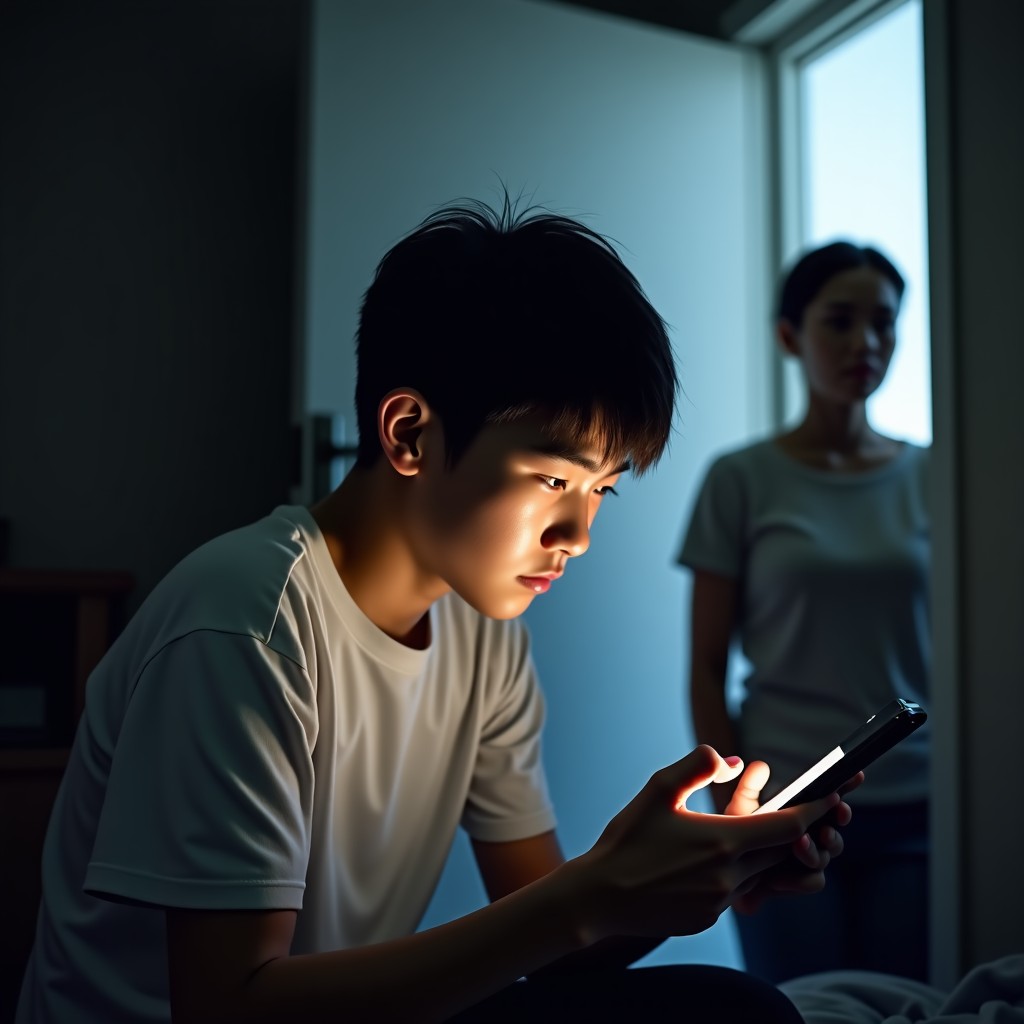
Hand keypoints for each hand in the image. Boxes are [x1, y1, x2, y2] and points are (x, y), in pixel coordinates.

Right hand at [571, 745, 840, 942]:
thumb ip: (698, 766)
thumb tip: (734, 761)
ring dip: (764, 851)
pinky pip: (737, 891)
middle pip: (782, 851)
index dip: (816, 808)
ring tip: (747, 830)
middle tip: (803, 810)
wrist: (599, 896)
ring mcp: (720, 901)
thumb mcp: (658, 790)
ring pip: (761, 873)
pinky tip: (711, 858)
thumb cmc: (626, 839)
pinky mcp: (708, 918)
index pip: (789, 825)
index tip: (835, 795)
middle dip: (797, 830)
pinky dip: (737, 871)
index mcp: (722, 841)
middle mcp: (729, 876)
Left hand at [723, 760, 862, 913]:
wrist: (726, 873)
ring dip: (815, 849)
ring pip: (827, 854)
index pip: (830, 797)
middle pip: (837, 823)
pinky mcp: (802, 881)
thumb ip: (750, 788)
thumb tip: (760, 765)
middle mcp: (813, 834)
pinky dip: (800, 878)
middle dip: (838, 820)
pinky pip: (814, 880)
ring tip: (799, 843)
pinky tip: (779, 876)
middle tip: (832, 812)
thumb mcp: (740, 809)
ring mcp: (810, 859)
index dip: (846, 786)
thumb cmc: (738, 836)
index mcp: (803, 812)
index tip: (855, 775)